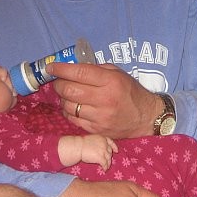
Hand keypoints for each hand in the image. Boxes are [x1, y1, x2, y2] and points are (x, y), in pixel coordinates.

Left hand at [46, 62, 162, 138]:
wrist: (145, 117)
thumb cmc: (131, 91)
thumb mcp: (118, 73)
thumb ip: (96, 69)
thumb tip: (72, 67)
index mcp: (110, 81)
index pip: (79, 73)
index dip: (61, 69)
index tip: (51, 67)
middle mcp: (104, 99)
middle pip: (69, 90)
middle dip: (59, 84)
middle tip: (59, 81)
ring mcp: (99, 117)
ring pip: (68, 106)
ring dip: (63, 98)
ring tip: (68, 94)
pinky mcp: (96, 130)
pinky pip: (73, 119)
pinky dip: (68, 111)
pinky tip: (73, 106)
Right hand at [58, 134, 117, 170]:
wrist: (78, 147)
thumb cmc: (81, 143)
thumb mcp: (92, 139)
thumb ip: (97, 143)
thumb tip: (98, 148)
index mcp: (102, 138)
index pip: (111, 142)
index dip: (114, 147)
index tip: (116, 151)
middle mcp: (105, 144)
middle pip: (110, 152)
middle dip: (109, 157)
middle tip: (108, 161)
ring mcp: (103, 151)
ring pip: (109, 159)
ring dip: (108, 163)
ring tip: (106, 167)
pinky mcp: (101, 158)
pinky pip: (105, 164)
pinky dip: (105, 167)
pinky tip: (104, 170)